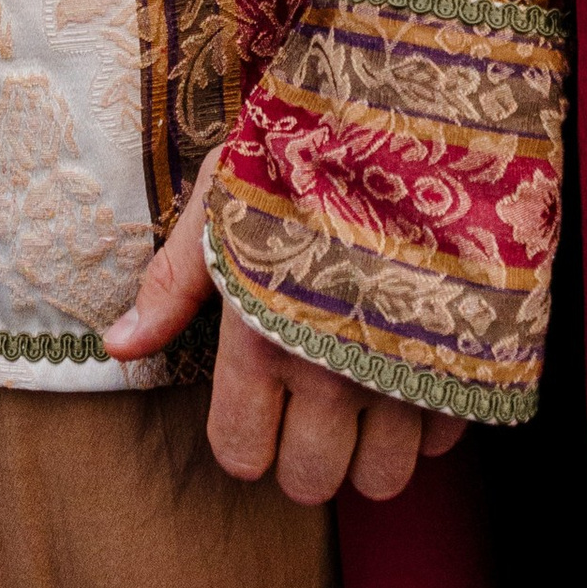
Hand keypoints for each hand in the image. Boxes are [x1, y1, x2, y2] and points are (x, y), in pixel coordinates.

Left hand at [103, 150, 462, 503]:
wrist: (418, 105)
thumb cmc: (307, 147)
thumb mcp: (224, 200)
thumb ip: (171, 284)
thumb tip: (117, 347)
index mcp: (261, 337)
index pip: (240, 456)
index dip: (244, 441)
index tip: (257, 407)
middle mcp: (331, 370)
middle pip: (311, 483)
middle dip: (305, 457)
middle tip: (310, 406)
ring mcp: (405, 371)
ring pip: (382, 481)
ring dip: (370, 452)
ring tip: (363, 396)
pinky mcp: (469, 362)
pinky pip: (446, 442)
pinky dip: (428, 420)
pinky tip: (413, 366)